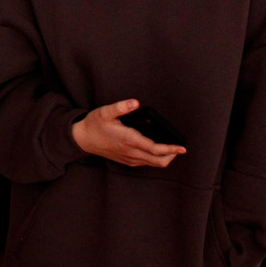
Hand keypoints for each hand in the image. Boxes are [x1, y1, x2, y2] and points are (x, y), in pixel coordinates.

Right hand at [70, 99, 186, 167]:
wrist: (83, 139)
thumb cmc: (94, 125)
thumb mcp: (104, 112)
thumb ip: (120, 107)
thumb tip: (135, 102)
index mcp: (128, 139)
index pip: (155, 149)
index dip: (170, 149)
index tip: (182, 147)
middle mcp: (131, 152)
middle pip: (158, 161)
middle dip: (172, 155)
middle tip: (180, 148)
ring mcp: (129, 158)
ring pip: (153, 164)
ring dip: (165, 158)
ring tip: (172, 149)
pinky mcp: (127, 161)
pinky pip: (146, 163)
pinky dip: (155, 159)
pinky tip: (156, 151)